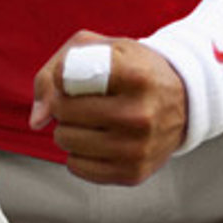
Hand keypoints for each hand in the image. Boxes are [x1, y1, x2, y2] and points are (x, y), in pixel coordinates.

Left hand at [29, 32, 188, 184]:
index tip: (72, 78)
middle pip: (64, 112)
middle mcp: (141, 115)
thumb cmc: (135, 71)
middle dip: (62, 105)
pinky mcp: (133, 173)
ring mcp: (138, 148)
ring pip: (67, 141)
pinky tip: (97, 141)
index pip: (70, 76)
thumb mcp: (105, 49)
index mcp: (137, 76)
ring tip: (88, 121)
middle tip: (80, 101)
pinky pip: (77, 166)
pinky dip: (78, 153)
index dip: (61, 77)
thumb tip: (37, 120)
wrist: (185, 104)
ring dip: (67, 130)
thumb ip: (59, 67)